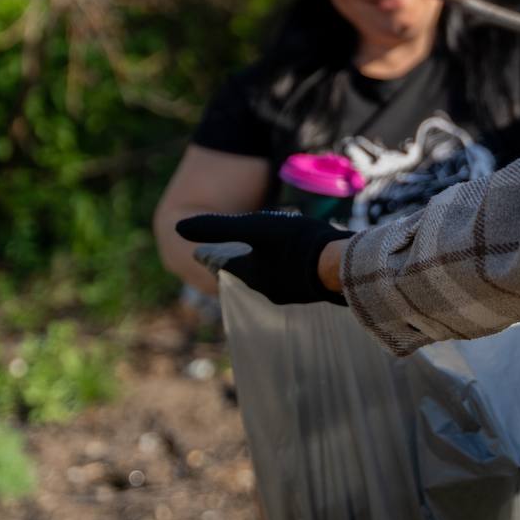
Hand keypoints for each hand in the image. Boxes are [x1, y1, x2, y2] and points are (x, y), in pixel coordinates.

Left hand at [175, 211, 352, 306]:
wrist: (342, 264)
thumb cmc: (295, 244)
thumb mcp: (254, 227)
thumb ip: (218, 227)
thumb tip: (176, 227)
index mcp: (252, 276)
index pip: (227, 265)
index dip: (217, 255)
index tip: (207, 251)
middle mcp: (270, 290)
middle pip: (252, 272)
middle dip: (246, 261)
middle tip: (243, 249)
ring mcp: (294, 293)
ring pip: (275, 275)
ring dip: (272, 264)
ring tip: (275, 250)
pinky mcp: (314, 290)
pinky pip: (295, 277)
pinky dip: (292, 266)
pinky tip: (300, 257)